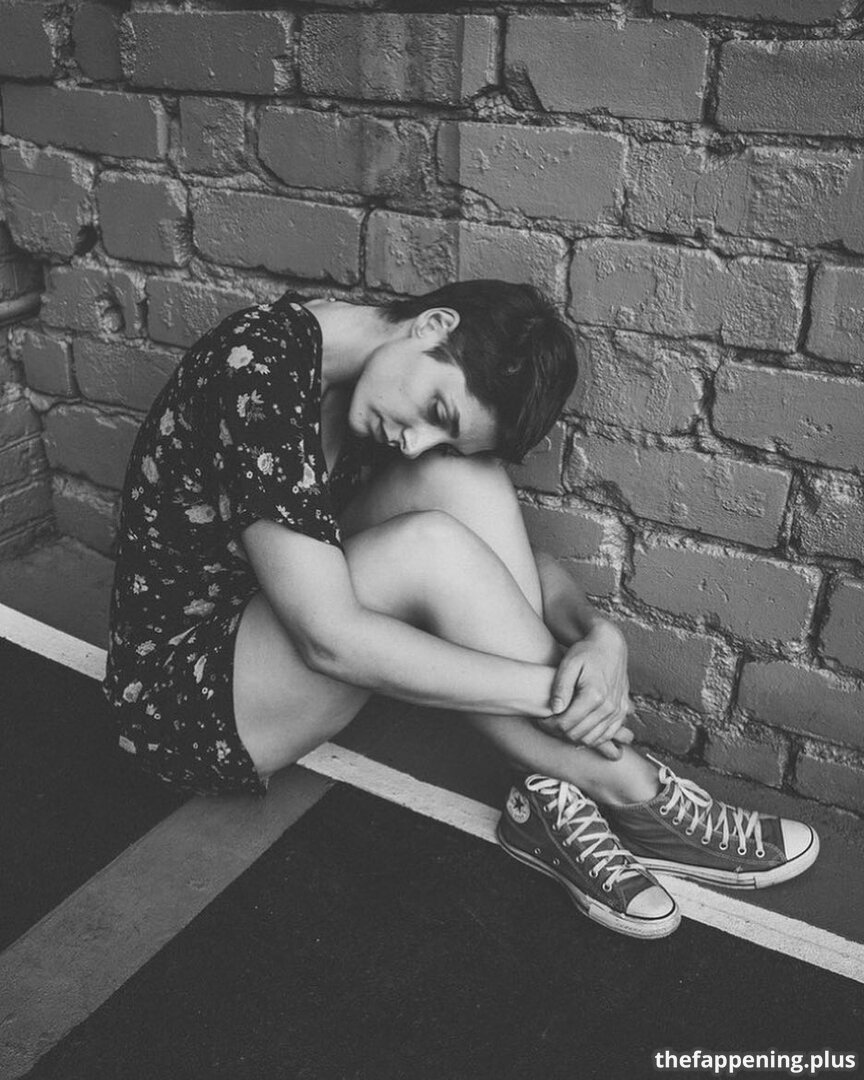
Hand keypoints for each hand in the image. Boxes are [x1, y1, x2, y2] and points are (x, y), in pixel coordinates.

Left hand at [537, 621, 633, 759]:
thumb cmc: (587, 652)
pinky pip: (606, 735)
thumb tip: (555, 709)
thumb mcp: (569, 664)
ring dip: (573, 737)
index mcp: (594, 695)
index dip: (549, 726)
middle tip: (546, 724)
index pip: (566, 723)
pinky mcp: (622, 712)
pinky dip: (590, 737)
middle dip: (558, 732)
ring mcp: (618, 711)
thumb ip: (561, 687)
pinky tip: (577, 727)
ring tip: (560, 725)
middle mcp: (609, 706)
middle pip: (577, 734)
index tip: (539, 720)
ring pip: (591, 739)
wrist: (610, 646)